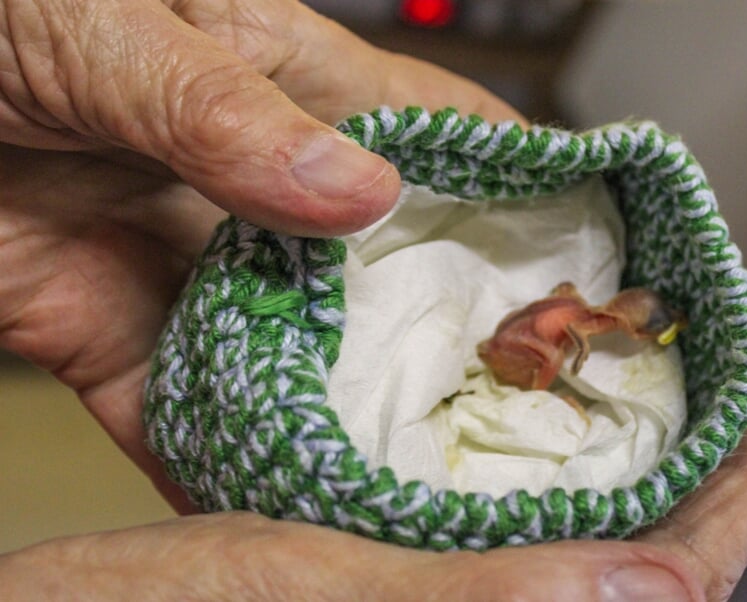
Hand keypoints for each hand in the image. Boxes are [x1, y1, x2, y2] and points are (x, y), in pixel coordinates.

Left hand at [0, 0, 519, 509]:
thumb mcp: (106, 24)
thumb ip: (227, 112)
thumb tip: (355, 194)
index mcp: (281, 81)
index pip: (437, 133)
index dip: (521, 186)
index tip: (590, 256)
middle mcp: (254, 181)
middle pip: (384, 266)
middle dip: (451, 329)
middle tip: (519, 402)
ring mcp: (190, 262)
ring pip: (297, 352)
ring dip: (348, 414)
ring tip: (421, 478)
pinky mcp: (110, 330)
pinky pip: (182, 411)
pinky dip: (222, 465)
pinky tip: (278, 516)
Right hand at [0, 384, 746, 600]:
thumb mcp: (301, 594)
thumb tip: (670, 591)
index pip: (667, 590)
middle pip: (644, 575)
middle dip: (716, 485)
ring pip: (586, 558)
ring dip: (647, 478)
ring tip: (693, 407)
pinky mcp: (393, 587)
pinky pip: (511, 547)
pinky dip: (561, 485)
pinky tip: (571, 437)